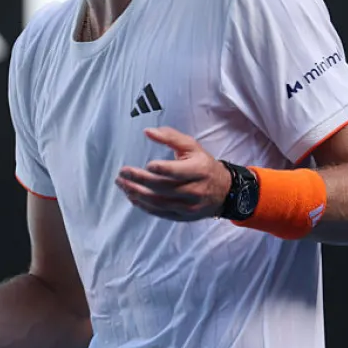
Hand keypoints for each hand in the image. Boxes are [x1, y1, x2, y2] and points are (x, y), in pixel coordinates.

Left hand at [116, 127, 231, 221]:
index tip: (147, 164)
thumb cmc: (204, 165)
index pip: (178, 172)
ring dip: (137, 193)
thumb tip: (147, 131)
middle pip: (163, 187)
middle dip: (140, 180)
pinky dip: (143, 206)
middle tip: (122, 173)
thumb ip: (170, 137)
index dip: (162, 169)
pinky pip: (160, 213)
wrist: (225, 191)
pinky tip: (132, 196)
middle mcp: (195, 190)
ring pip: (159, 202)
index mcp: (199, 170)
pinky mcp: (182, 216)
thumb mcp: (192, 147)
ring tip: (122, 184)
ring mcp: (188, 206)